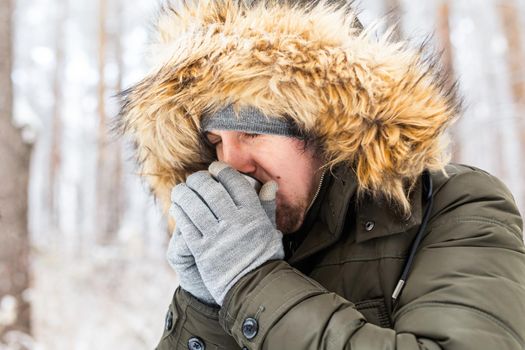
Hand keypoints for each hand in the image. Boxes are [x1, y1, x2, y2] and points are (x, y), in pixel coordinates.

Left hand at [170, 161, 283, 304]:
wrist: (253, 288)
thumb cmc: (264, 258)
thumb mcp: (270, 230)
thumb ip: (267, 207)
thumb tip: (271, 185)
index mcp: (253, 215)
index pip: (235, 183)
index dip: (222, 171)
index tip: (214, 168)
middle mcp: (235, 222)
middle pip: (211, 190)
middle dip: (199, 180)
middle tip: (194, 178)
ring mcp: (217, 236)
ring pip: (195, 205)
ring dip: (184, 194)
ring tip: (180, 190)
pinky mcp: (202, 250)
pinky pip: (187, 225)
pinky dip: (180, 213)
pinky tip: (177, 207)